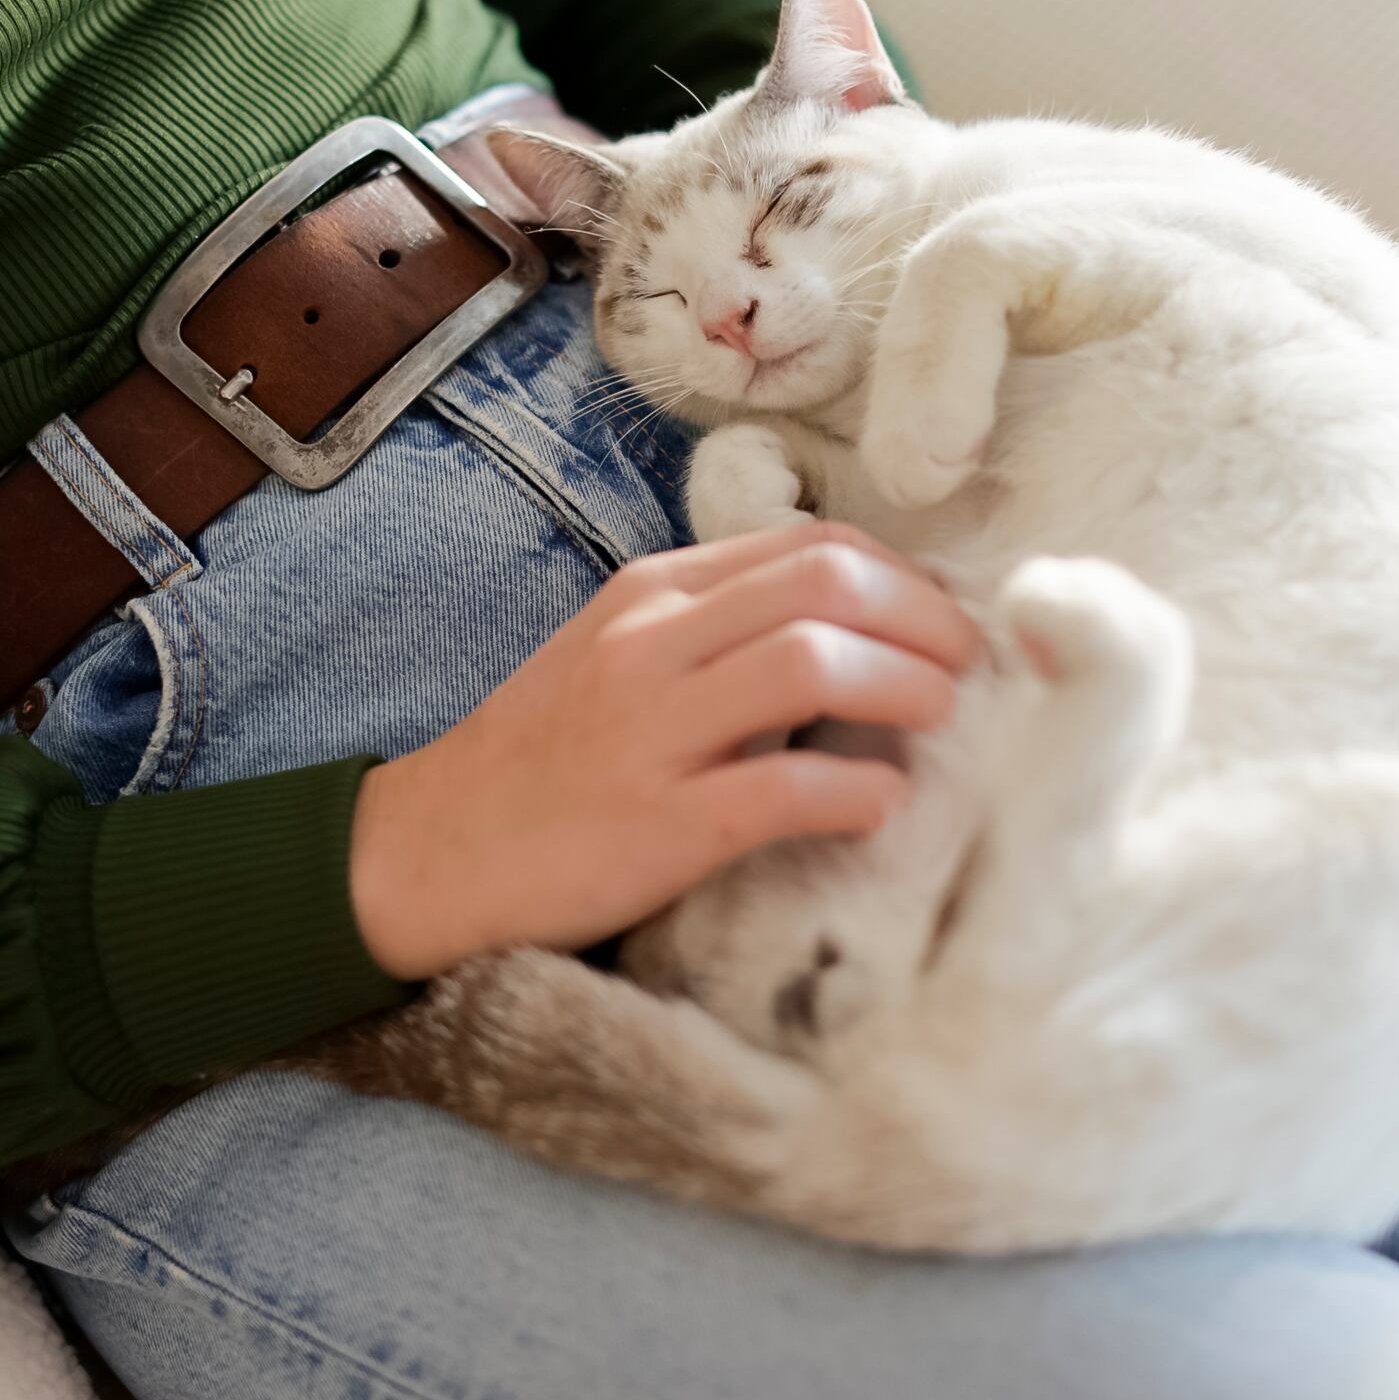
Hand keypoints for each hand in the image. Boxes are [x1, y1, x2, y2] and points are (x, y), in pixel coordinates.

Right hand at [349, 523, 980, 979]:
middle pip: (827, 583)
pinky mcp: (656, 826)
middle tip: (969, 666)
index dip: (905, 574)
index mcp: (653, 595)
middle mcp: (653, 644)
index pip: (811, 544)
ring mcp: (651, 732)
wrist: (429, 854)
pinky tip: (886, 804)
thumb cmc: (543, 760)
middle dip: (925, 618)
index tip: (946, 620)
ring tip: (943, 719)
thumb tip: (850, 628)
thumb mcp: (619, 658)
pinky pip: (781, 790)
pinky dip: (855, 791)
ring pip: (811, 664)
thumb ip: (717, 631)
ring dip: (905, 685)